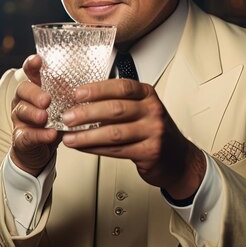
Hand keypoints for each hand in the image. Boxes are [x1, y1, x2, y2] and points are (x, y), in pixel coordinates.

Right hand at [10, 55, 60, 175]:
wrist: (40, 151)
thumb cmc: (53, 123)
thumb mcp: (63, 106)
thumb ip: (69, 95)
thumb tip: (88, 84)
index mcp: (35, 89)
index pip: (30, 72)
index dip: (32, 65)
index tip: (38, 60)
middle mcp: (23, 101)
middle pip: (23, 90)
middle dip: (34, 93)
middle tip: (46, 100)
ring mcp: (20, 119)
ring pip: (21, 111)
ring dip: (34, 114)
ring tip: (45, 117)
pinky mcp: (20, 138)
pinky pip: (27, 135)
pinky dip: (39, 135)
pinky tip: (49, 134)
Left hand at [60, 79, 205, 199]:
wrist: (178, 159)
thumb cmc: (154, 132)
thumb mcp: (142, 110)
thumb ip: (118, 102)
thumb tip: (81, 101)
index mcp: (148, 95)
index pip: (121, 87)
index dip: (97, 89)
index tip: (77, 93)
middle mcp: (153, 111)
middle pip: (115, 109)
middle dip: (87, 114)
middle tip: (67, 117)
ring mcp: (153, 132)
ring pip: (114, 132)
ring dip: (87, 136)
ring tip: (70, 137)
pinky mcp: (149, 152)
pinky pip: (117, 150)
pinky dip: (96, 149)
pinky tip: (83, 148)